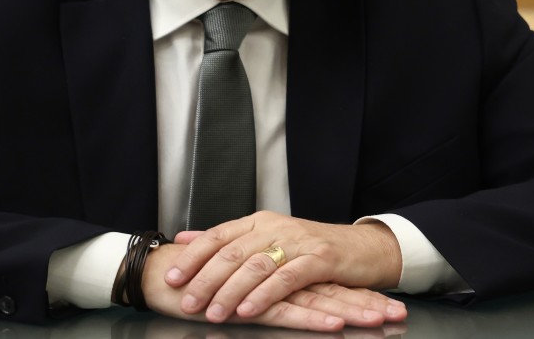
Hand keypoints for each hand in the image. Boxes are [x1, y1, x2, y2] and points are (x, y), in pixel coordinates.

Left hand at [164, 212, 405, 324]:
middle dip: (206, 279)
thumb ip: (226, 240)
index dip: (193, 256)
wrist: (361, 249)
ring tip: (213, 312)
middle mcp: (274, 227)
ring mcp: (297, 242)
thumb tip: (184, 238)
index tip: (172, 277)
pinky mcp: (319, 259)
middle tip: (187, 302)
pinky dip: (264, 295)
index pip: (218, 235)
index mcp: (258, 221)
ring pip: (255, 266)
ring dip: (230, 292)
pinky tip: (248, 310)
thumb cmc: (311, 249)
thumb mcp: (266, 238)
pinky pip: (286, 278)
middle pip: (232, 252)